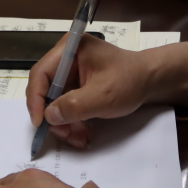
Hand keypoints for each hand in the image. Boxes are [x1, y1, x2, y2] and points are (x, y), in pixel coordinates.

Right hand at [27, 35, 154, 148]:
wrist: (151, 81)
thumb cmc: (130, 81)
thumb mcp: (103, 95)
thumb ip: (75, 105)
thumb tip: (49, 116)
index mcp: (69, 49)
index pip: (40, 74)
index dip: (36, 99)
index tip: (41, 123)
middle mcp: (65, 58)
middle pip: (45, 90)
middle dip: (54, 116)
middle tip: (66, 135)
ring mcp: (71, 73)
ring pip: (54, 102)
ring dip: (64, 124)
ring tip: (80, 139)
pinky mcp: (77, 86)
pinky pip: (66, 106)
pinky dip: (72, 122)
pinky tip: (83, 134)